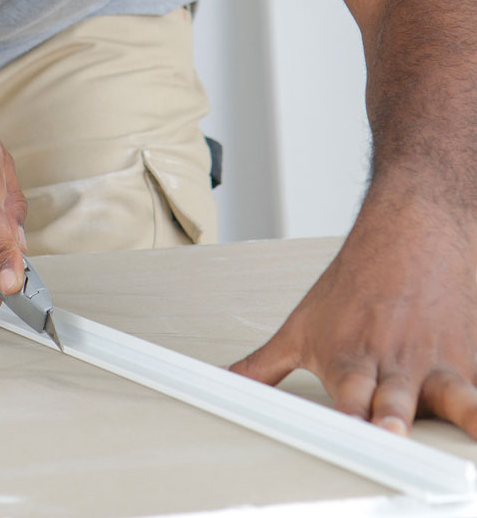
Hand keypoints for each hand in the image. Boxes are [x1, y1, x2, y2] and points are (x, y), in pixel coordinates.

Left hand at [230, 194, 476, 437]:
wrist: (409, 236)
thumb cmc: (352, 286)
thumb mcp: (300, 327)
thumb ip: (264, 365)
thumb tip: (223, 383)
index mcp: (350, 364)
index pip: (345, 400)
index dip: (345, 419)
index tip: (343, 438)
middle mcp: (394, 368)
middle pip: (393, 401)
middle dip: (390, 418)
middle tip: (388, 430)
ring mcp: (438, 367)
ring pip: (456, 396)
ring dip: (462, 413)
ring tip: (472, 427)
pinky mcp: (471, 365)